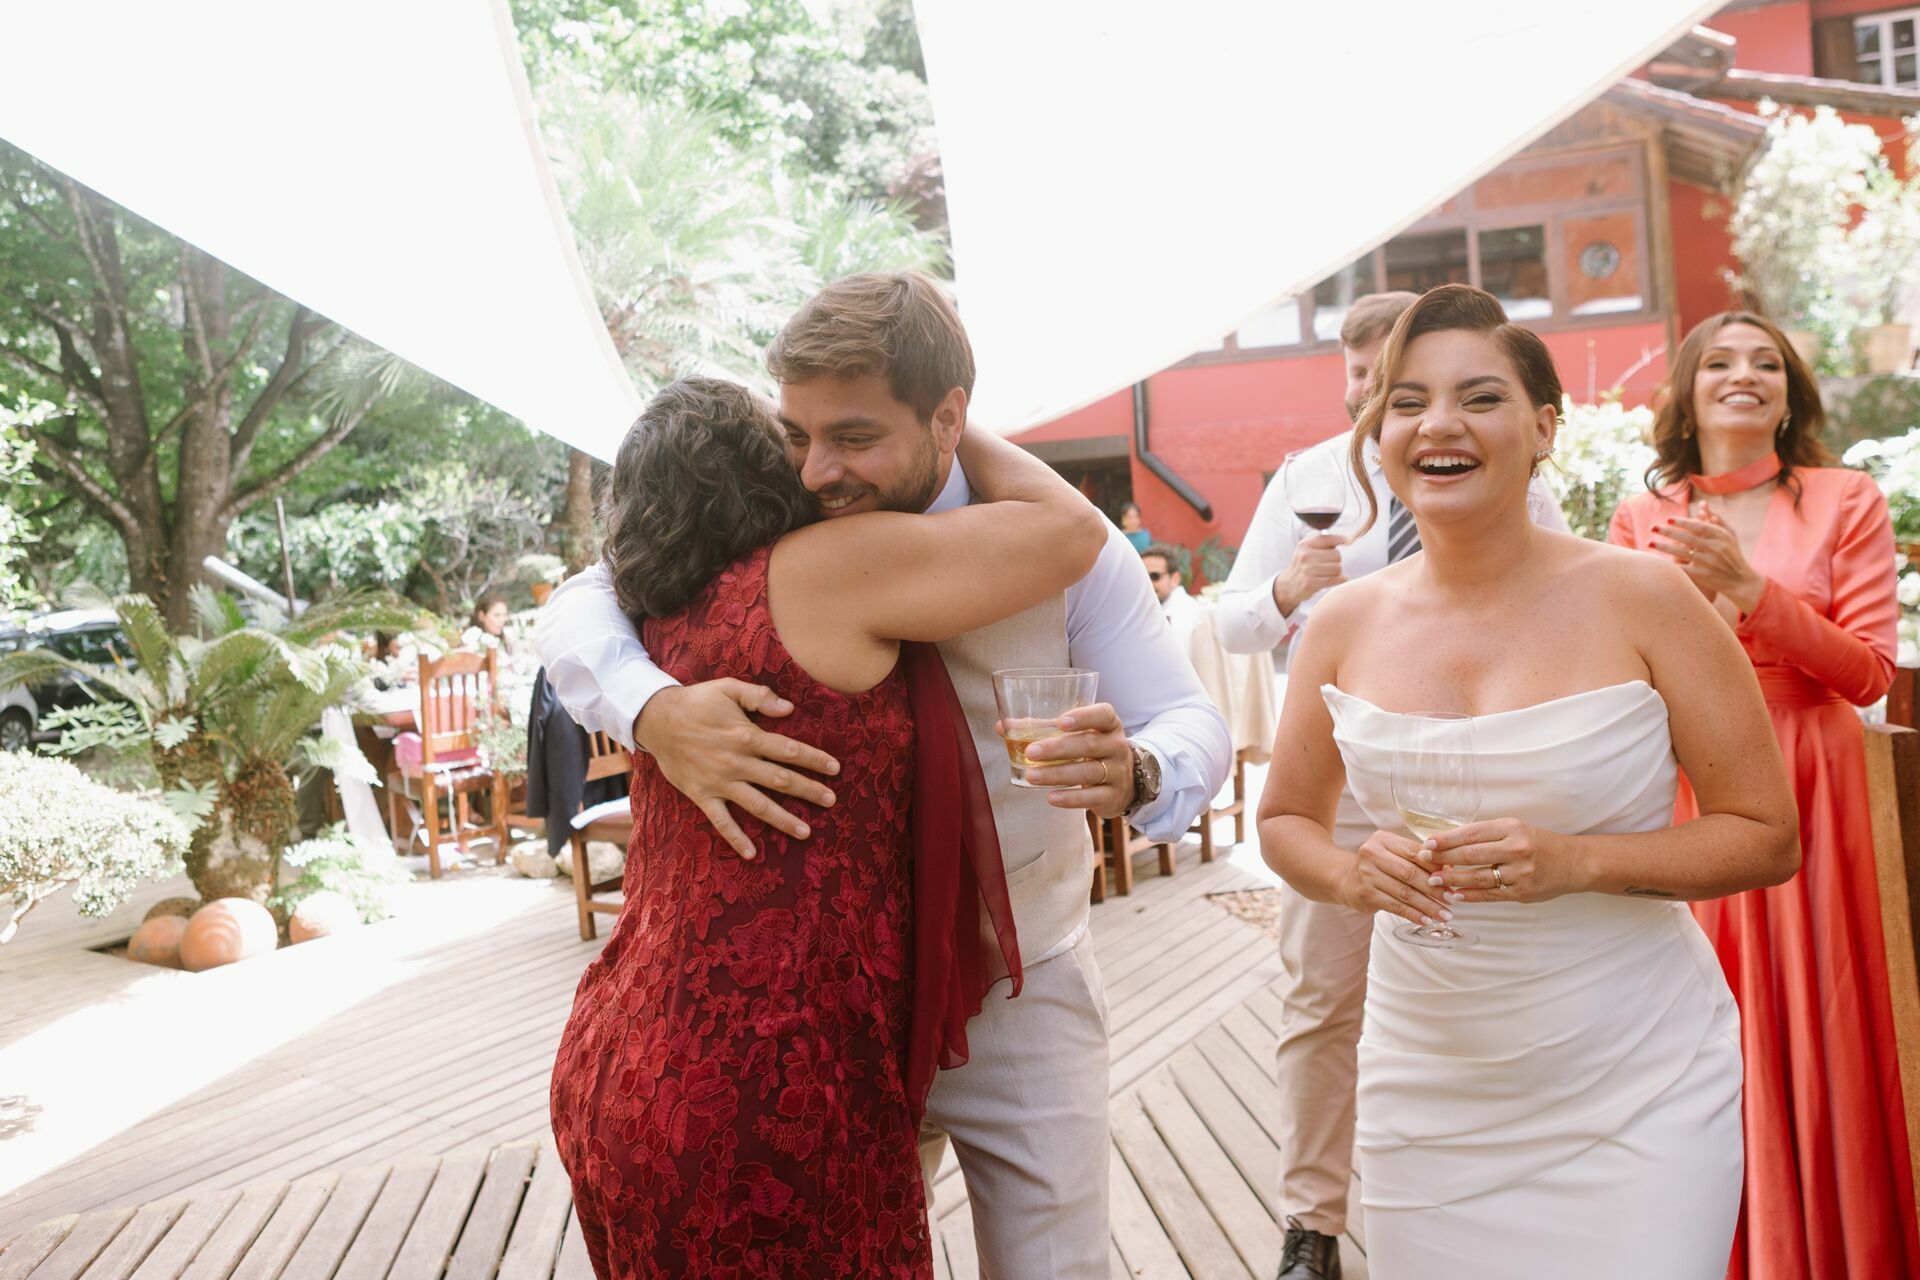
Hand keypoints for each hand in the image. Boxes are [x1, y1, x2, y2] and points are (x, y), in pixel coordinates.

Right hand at [634, 680, 840, 859]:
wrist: (656, 719)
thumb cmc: (697, 702)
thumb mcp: (728, 688)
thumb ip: (759, 696)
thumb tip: (789, 709)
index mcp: (746, 735)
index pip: (788, 750)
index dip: (814, 759)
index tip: (835, 769)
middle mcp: (737, 762)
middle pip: (780, 780)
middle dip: (809, 790)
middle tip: (831, 800)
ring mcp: (720, 782)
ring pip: (758, 805)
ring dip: (783, 819)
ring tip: (806, 832)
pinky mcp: (702, 795)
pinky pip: (721, 821)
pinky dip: (736, 838)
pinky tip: (752, 854)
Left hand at [1014, 701, 1134, 817]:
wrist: (1124, 782)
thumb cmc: (1091, 750)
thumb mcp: (1076, 735)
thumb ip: (1042, 728)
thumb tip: (1002, 726)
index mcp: (1108, 725)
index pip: (1103, 715)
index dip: (1083, 717)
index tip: (1060, 722)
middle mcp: (1116, 746)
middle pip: (1089, 744)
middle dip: (1058, 748)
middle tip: (1031, 752)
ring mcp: (1118, 772)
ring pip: (1088, 772)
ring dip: (1057, 774)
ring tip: (1031, 776)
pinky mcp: (1113, 796)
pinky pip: (1092, 797)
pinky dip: (1071, 798)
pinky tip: (1051, 797)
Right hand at [1272, 535, 1346, 615]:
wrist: (1288, 585)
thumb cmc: (1303, 566)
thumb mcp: (1308, 549)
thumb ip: (1325, 542)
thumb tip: (1348, 540)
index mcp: (1305, 545)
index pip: (1329, 539)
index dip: (1341, 539)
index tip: (1347, 542)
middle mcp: (1306, 556)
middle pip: (1337, 555)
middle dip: (1336, 561)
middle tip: (1328, 565)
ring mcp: (1308, 570)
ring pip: (1338, 568)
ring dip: (1336, 572)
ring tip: (1327, 573)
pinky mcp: (1311, 583)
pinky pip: (1335, 579)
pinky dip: (1338, 580)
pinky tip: (1334, 579)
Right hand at [1339, 830, 1453, 926]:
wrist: (1343, 878)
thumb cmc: (1378, 865)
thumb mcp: (1393, 854)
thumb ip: (1418, 858)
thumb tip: (1450, 870)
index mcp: (1382, 839)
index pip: (1413, 851)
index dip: (1434, 865)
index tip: (1452, 878)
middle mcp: (1371, 854)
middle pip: (1409, 873)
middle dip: (1434, 888)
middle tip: (1451, 899)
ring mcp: (1366, 875)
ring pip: (1404, 893)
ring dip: (1428, 905)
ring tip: (1445, 914)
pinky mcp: (1365, 895)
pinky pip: (1395, 906)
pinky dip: (1414, 914)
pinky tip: (1427, 920)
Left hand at [1420, 818, 1583, 904]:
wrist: (1573, 863)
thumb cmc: (1537, 843)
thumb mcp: (1514, 829)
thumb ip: (1486, 835)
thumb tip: (1447, 842)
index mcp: (1512, 828)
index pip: (1471, 832)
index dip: (1446, 839)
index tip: (1427, 843)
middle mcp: (1516, 849)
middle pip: (1471, 855)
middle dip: (1443, 859)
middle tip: (1424, 861)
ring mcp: (1520, 873)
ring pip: (1478, 877)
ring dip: (1452, 880)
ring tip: (1434, 880)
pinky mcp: (1522, 892)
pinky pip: (1489, 894)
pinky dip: (1469, 895)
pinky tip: (1454, 894)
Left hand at [1648, 505, 1765, 613]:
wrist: (1740, 580)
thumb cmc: (1733, 554)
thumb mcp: (1730, 536)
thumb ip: (1717, 520)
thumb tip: (1704, 505)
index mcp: (1721, 537)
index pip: (1698, 527)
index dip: (1683, 522)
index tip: (1668, 519)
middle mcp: (1715, 548)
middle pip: (1687, 538)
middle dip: (1668, 532)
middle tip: (1653, 528)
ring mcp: (1709, 562)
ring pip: (1682, 553)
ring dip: (1664, 548)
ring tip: (1650, 543)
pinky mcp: (1704, 575)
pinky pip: (1684, 569)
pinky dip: (1671, 565)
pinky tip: (1657, 561)